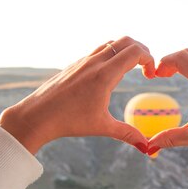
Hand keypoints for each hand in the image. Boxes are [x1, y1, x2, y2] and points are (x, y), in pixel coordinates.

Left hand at [0, 37, 155, 154]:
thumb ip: (127, 133)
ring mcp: (83, 61)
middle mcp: (94, 62)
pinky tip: (111, 73)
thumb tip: (147, 147)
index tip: (151, 75)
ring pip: (111, 43)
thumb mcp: (102, 127)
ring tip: (132, 69)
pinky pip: (99, 50)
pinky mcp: (75, 64)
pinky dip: (112, 55)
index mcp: (104, 75)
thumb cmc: (68, 121)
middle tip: (146, 68)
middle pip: (126, 41)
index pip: (135, 52)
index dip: (150, 59)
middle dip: (142, 50)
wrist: (36, 115)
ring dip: (126, 51)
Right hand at [148, 49, 187, 160]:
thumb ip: (169, 138)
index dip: (163, 63)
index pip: (180, 58)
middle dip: (170, 60)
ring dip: (182, 61)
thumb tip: (148, 147)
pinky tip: (187, 79)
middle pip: (187, 53)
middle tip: (160, 74)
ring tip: (170, 75)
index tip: (154, 75)